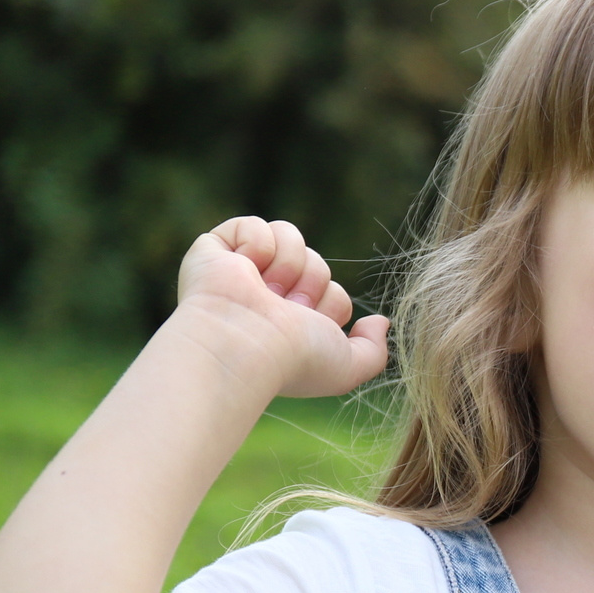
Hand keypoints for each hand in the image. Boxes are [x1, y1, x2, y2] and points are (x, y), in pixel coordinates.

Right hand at [173, 216, 388, 397]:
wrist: (246, 343)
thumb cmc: (294, 359)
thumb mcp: (348, 367)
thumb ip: (374, 352)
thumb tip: (379, 322)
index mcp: (293, 324)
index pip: (334, 293)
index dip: (331, 305)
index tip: (308, 325)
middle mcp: (268, 298)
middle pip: (318, 263)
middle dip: (311, 283)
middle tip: (284, 307)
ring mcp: (240, 273)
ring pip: (290, 237)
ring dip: (289, 264)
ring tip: (266, 291)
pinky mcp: (214, 250)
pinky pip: (254, 225)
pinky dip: (257, 244)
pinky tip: (244, 269)